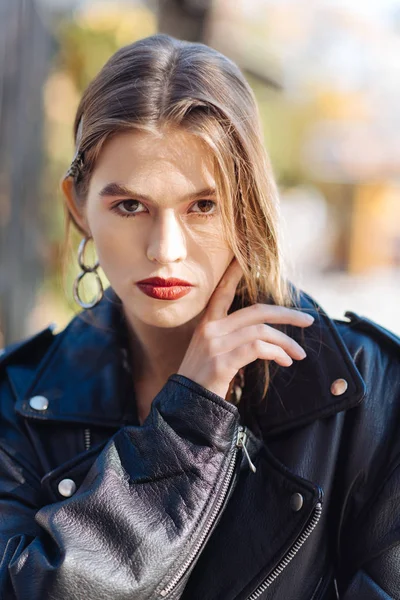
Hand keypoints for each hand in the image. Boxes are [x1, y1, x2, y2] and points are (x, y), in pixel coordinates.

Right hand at [177, 257, 313, 399]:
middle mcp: (210, 329)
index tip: (243, 257)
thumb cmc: (203, 382)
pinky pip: (258, 349)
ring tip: (298, 355)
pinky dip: (277, 353)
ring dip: (286, 342)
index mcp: (207, 324)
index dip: (233, 273)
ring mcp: (214, 344)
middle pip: (256, 311)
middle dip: (286, 315)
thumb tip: (265, 336)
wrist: (184, 408)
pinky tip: (285, 362)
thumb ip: (232, 338)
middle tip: (308, 322)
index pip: (222, 292)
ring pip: (261, 331)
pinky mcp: (221, 362)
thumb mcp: (213, 353)